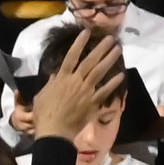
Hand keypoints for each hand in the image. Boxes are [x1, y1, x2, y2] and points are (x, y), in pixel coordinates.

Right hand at [22, 24, 128, 144]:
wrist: (54, 132)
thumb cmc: (44, 114)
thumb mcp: (42, 96)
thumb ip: (50, 84)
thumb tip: (54, 75)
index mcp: (62, 79)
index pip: (71, 57)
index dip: (79, 43)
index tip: (87, 32)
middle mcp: (75, 82)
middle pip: (90, 62)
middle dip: (100, 48)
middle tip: (110, 38)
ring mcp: (85, 92)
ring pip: (99, 72)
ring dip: (109, 60)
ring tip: (118, 49)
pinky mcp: (92, 104)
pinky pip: (105, 91)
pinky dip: (113, 83)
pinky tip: (121, 74)